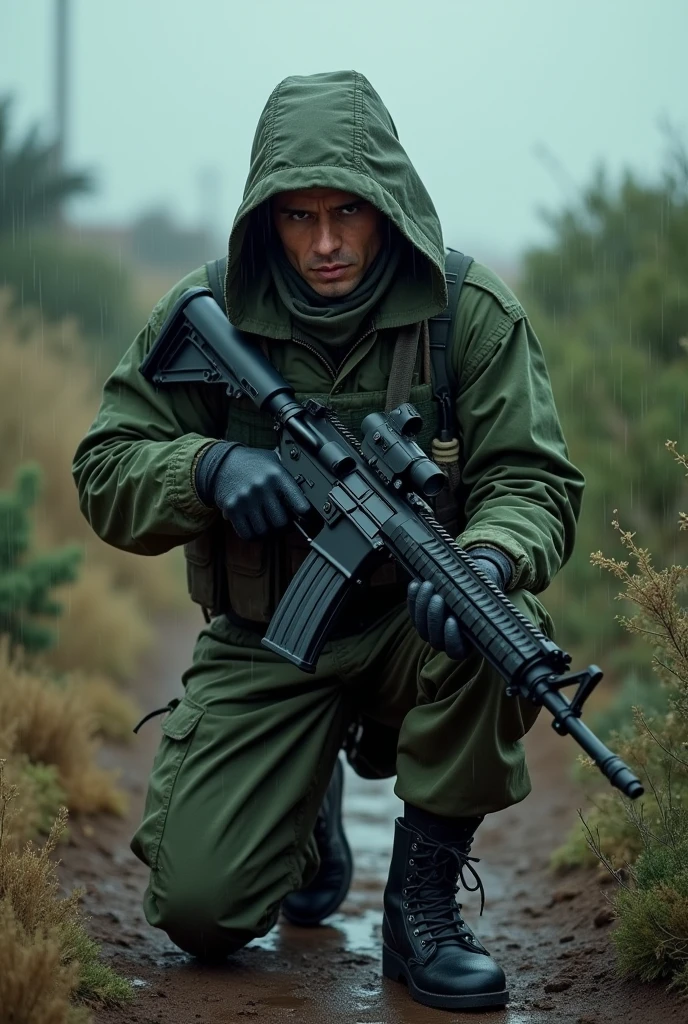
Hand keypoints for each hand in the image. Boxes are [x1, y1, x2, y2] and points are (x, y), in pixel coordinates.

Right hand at [195, 442, 310, 539]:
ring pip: (264, 531)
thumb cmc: (254, 463)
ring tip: (269, 525)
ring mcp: (245, 499)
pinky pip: (247, 534)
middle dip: (284, 526)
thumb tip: (311, 498)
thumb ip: (289, 479)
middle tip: (284, 523)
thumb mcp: (274, 462)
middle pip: (281, 522)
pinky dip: (254, 536)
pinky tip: (256, 528)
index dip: (306, 516)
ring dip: (269, 532)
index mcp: (277, 475)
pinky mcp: (232, 509)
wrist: (222, 462)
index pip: (300, 504)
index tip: (307, 518)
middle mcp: (261, 487)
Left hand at [407, 552, 511, 660]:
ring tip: (427, 585)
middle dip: (434, 616)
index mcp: (465, 646)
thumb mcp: (486, 604)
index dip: (451, 637)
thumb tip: (481, 600)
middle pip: (434, 638)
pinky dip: (413, 598)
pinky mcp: (420, 618)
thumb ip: (483, 606)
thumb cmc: (483, 599)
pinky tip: (415, 584)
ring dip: (422, 605)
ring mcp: (431, 632)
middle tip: (439, 597)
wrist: (471, 588)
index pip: (454, 650)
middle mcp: (445, 643)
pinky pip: (413, 612)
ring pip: (421, 626)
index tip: (452, 619)